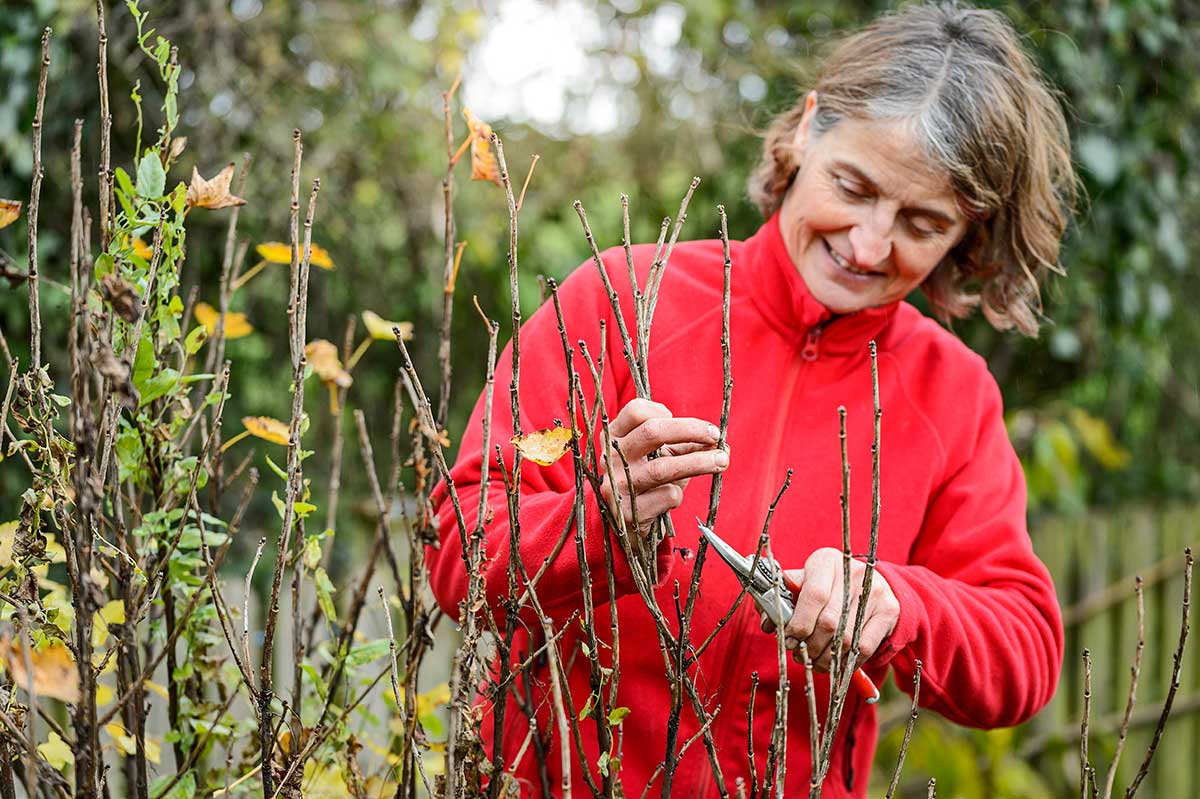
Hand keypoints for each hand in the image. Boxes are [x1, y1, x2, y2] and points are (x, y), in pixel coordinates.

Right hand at [599, 399, 727, 537]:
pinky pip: (666, 496)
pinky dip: (679, 494)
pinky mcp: (628, 511)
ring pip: (662, 467)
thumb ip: (687, 444)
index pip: (636, 411)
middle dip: (691, 430)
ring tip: (722, 460)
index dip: (666, 411)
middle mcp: (609, 458)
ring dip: (698, 462)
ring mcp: (616, 484)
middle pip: (651, 432)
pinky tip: (677, 497)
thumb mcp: (662, 456)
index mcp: (614, 436)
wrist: (627, 522)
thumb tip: (721, 442)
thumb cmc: (648, 480)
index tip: (688, 423)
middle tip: (716, 435)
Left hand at [759, 547, 898, 671]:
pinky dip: (846, 661)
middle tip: (799, 655)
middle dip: (810, 645)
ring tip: (814, 661)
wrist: (869, 582)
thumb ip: (782, 601)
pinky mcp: (889, 610)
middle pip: (829, 621)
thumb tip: (768, 622)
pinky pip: (864, 647)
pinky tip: (835, 662)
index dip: (799, 623)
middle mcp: (853, 572)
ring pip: (846, 638)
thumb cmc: (825, 587)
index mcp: (825, 561)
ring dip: (825, 658)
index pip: (813, 595)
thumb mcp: (803, 585)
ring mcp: (875, 591)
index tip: (789, 639)